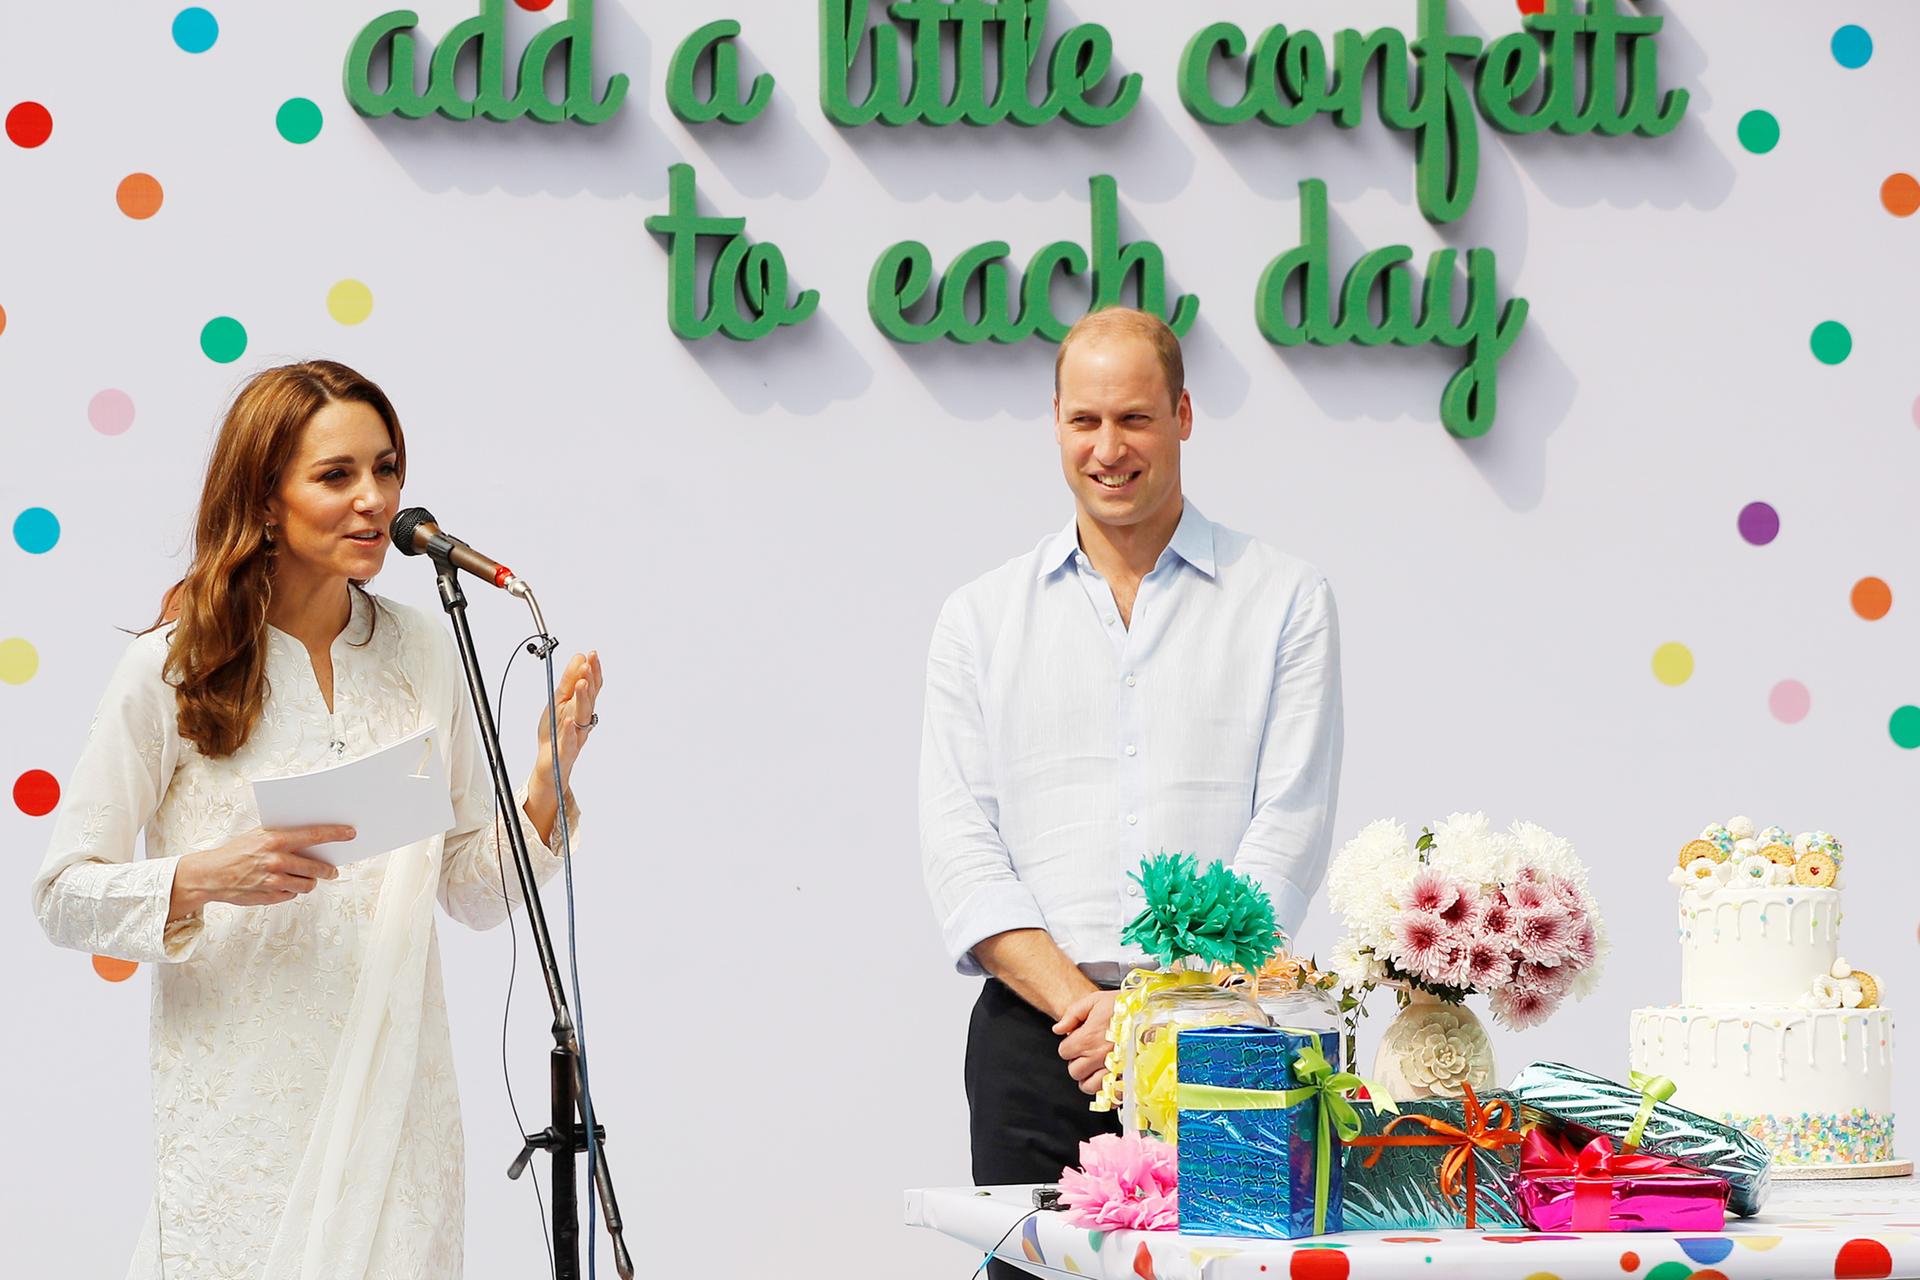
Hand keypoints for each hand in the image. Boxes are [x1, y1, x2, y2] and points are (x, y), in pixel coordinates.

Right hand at [168, 824, 352, 919]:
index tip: (350, 833)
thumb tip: (313, 837)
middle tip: (333, 870)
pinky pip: (292, 894)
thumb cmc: (236, 852)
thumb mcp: (258, 836)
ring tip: (307, 878)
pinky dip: (292, 890)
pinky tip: (284, 884)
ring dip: (310, 882)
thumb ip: (283, 836)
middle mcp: (276, 861)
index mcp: (274, 840)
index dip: (335, 834)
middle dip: (328, 869)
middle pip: (316, 867)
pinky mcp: (270, 897)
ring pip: (307, 884)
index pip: (314, 835)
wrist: (210, 875)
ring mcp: (274, 881)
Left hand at [532, 650, 604, 793]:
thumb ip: (569, 681)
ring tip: (581, 684)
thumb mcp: (558, 701)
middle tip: (588, 665)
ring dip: (582, 699)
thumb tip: (579, 659)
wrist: (549, 760)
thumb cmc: (555, 730)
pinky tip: (570, 721)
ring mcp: (577, 734)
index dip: (593, 670)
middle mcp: (582, 718)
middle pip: (589, 698)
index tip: (592, 654)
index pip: (591, 686)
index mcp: (580, 705)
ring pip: (582, 715)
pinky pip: (570, 740)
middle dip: (590, 680)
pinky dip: (571, 730)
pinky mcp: (567, 749)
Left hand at [1054, 989, 1118, 1096]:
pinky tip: (1110, 1078)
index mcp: (1088, 1039)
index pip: (1064, 1052)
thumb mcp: (1095, 1000)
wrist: (1152, 1012)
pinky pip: (1111, 1095)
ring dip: (1090, 1078)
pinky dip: (1108, 1090)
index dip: (1070, 1045)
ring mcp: (1113, 1069)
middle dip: (1078, 1062)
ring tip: (1097, 1066)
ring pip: (1089, 1087)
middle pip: (1075, 1072)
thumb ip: (1072, 1014)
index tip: (1079, 1039)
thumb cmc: (1125, 1006)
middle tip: (1088, 1052)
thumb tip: (1058, 1029)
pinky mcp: (1126, 1078)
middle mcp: (1099, 1057)